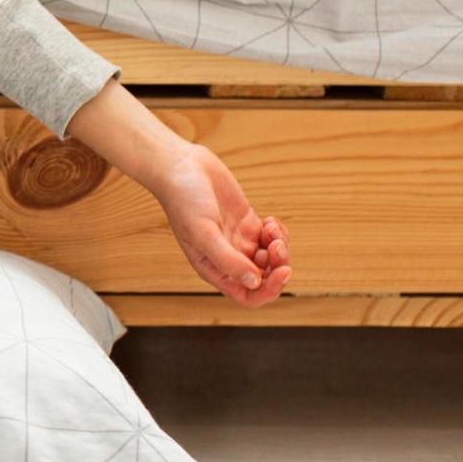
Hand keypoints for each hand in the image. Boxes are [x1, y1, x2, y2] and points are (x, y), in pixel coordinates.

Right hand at [149, 142, 292, 307]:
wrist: (181, 166)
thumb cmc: (183, 199)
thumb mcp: (203, 232)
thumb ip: (228, 261)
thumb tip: (254, 282)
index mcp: (213, 268)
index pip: (247, 295)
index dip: (268, 290)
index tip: (281, 271)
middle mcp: (228, 258)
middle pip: (264, 278)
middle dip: (278, 265)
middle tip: (276, 245)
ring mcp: (238, 240)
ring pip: (271, 258)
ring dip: (280, 246)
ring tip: (271, 227)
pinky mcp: (247, 222)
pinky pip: (272, 238)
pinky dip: (278, 232)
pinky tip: (270, 220)